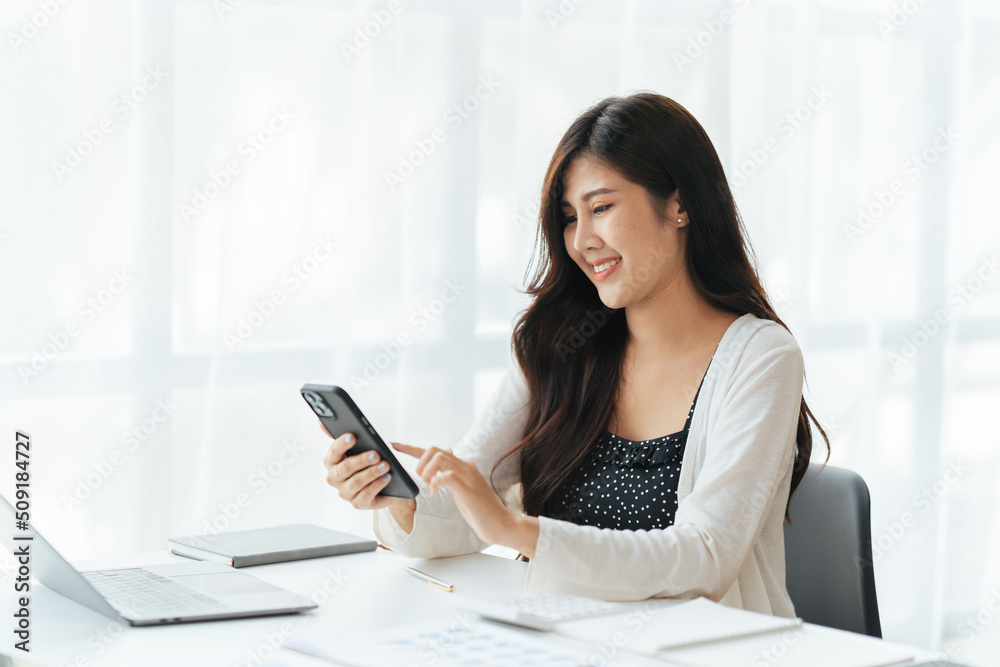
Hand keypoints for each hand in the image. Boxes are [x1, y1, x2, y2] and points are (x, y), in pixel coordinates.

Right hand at [321, 421, 412, 512]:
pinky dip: (377, 485)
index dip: (342, 444)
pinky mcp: (358, 504)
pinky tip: (387, 477)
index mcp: (331, 462)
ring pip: (356, 482)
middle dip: (361, 460)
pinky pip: (366, 495)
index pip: (333, 452)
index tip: (353, 437)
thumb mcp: (358, 446)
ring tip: (385, 465)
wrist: (381, 482)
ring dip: (372, 473)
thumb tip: (321, 422)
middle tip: (376, 453)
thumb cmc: (366, 460)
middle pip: (345, 469)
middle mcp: (334, 478)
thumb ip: (343, 435)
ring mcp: (345, 492)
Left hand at [392, 443, 537, 554]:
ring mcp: (467, 475)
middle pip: (434, 449)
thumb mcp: (463, 488)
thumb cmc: (480, 509)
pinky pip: (446, 475)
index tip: (395, 445)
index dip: (411, 448)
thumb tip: (447, 453)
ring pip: (439, 457)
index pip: (434, 450)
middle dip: (419, 462)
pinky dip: (436, 483)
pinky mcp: (467, 488)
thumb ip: (453, 473)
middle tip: (421, 480)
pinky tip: (435, 493)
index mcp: (462, 465)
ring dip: (427, 471)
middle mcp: (465, 465)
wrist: (500, 523)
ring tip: (429, 487)